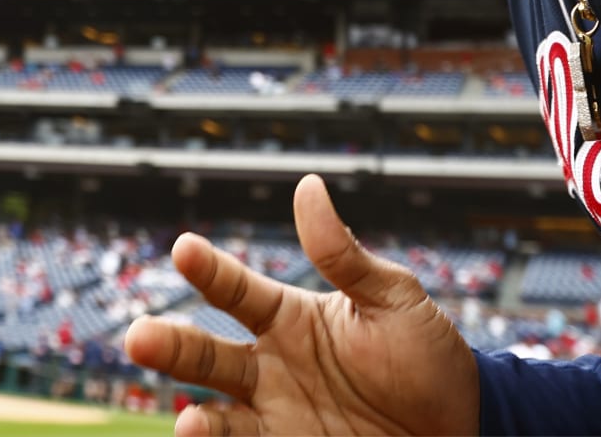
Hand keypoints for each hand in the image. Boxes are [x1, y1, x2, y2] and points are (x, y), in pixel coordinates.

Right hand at [125, 174, 478, 434]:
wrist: (461, 426)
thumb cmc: (427, 357)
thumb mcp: (393, 299)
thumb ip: (343, 256)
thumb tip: (309, 186)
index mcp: (292, 319)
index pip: (239, 290)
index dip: (210, 271)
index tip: (183, 248)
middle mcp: (272, 367)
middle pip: (208, 355)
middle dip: (172, 346)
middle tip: (139, 335)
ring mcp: (276, 415)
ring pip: (217, 416)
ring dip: (195, 420)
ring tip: (188, 423)